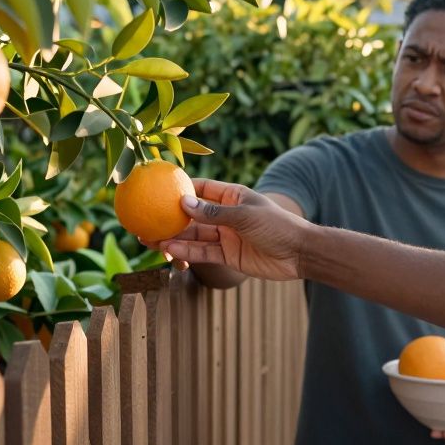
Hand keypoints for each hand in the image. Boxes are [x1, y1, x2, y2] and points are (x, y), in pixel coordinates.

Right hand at [149, 179, 309, 281]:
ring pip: (193, 236)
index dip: (180, 189)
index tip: (156, 189)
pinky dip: (186, 252)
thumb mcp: (245, 215)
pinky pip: (203, 253)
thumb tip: (183, 202)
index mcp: (232, 196)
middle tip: (145, 221)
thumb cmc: (278, 226)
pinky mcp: (228, 256)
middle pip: (192, 216)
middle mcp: (226, 215)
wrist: (300, 254)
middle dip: (168, 219)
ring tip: (149, 239)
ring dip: (172, 238)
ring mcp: (225, 236)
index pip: (201, 189)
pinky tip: (169, 251)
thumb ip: (214, 212)